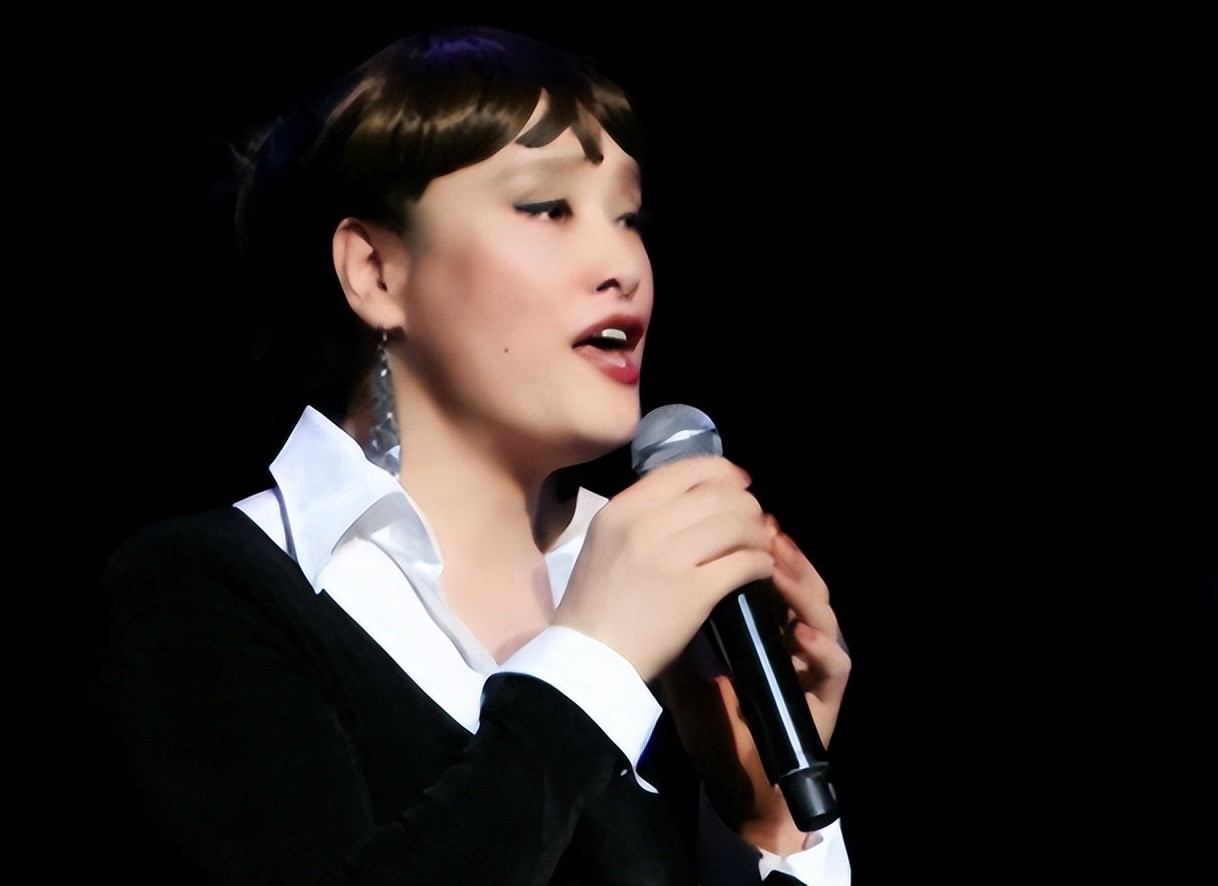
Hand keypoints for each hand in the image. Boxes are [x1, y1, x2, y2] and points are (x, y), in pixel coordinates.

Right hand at [554, 456, 775, 680]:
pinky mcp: (694, 592)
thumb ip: (644, 514)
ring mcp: (671, 557)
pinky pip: (743, 563)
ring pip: (736, 524)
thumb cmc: (597, 602)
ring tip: (760, 546)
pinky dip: (760, 563)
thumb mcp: (606, 540)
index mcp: (623, 509)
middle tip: (755, 522)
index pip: (685, 470)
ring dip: (758, 534)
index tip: (740, 484)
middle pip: (718, 494)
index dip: (723, 472)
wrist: (590, 656)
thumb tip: (698, 497)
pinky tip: (761, 569)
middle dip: (747, 506)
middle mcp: (646, 525)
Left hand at [655, 520, 850, 854]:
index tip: (732, 513)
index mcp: (766, 619)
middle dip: (782, 551)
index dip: (755, 538)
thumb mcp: (687, 656)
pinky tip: (798, 634)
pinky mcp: (827, 696)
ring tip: (779, 567)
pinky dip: (820, 647)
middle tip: (762, 527)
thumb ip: (680, 613)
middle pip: (802, 578)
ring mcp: (816, 662)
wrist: (733, 778)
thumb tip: (653, 564)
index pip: (769, 566)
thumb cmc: (711, 715)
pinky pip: (835, 664)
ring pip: (823, 612)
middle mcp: (796, 633)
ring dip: (802, 587)